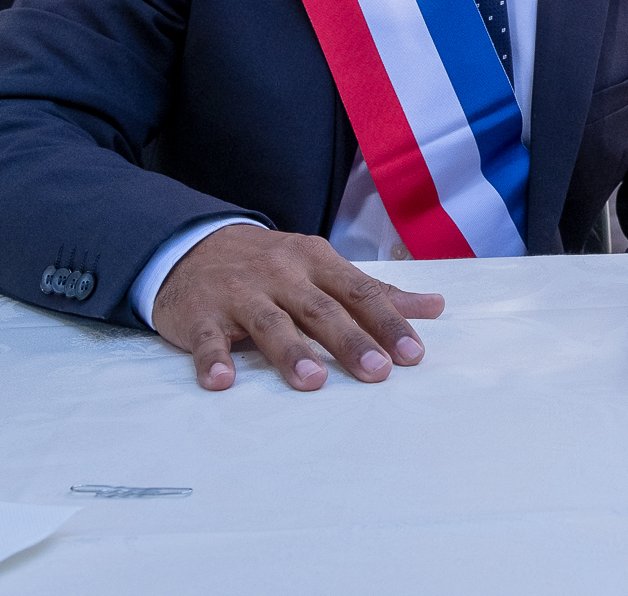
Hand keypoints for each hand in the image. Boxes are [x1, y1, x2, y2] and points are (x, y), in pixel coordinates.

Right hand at [152, 224, 445, 391]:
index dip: (387, 323)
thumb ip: (375, 292)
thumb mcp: (323, 268)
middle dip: (351, 341)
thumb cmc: (272, 266)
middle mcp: (281, 274)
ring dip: (291, 352)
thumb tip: (435, 307)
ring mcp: (239, 293)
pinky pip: (206, 338)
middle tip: (378, 372)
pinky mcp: (199, 314)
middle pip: (320, 310)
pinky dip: (212, 358)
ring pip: (269, 322)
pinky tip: (221, 381)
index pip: (359, 292)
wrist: (193, 246)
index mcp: (317, 262)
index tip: (412, 354)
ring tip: (313, 381)